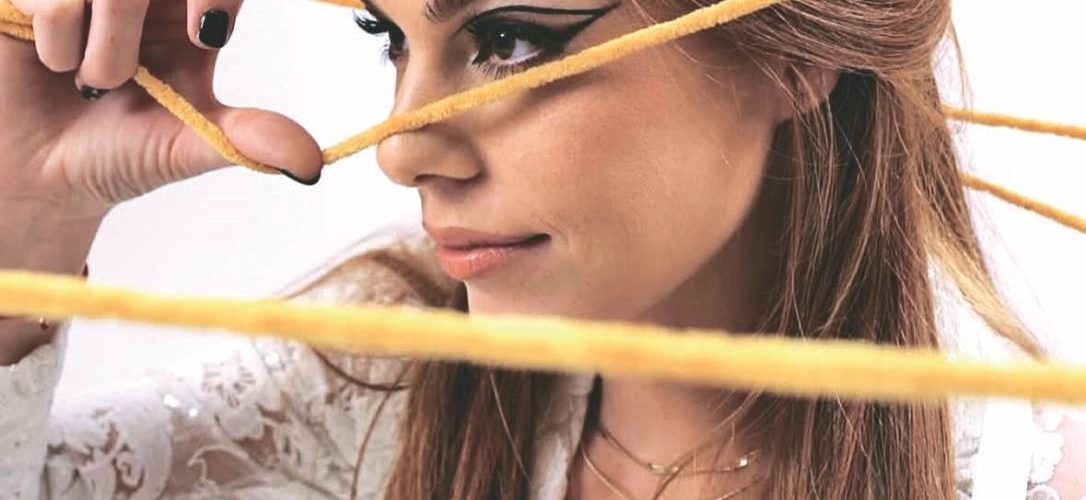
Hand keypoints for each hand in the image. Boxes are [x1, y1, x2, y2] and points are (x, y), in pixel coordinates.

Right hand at [0, 0, 323, 220]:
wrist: (38, 178)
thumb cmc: (114, 152)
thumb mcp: (187, 146)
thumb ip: (247, 140)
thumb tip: (312, 162)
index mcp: (192, 10)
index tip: (206, 33)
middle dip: (143, 22)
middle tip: (131, 75)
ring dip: (104, 52)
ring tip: (90, 85)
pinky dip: (58, 45)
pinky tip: (52, 64)